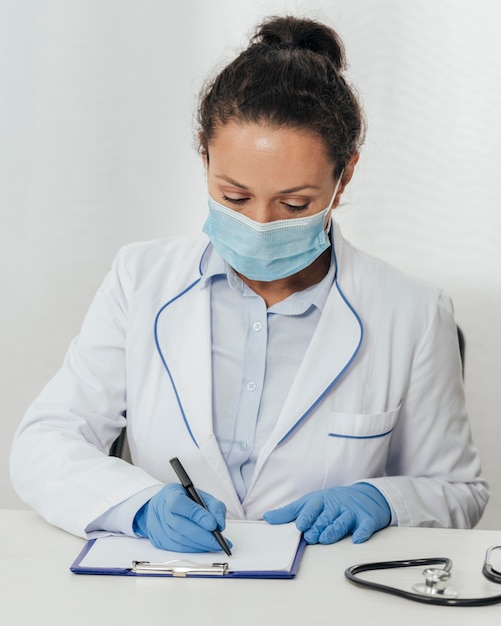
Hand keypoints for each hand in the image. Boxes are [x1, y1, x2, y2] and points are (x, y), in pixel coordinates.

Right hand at [133, 484, 231, 551]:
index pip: (180, 503)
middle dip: (203, 536)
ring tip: (216, 545)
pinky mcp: (160, 540)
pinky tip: (204, 547)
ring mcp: (159, 527)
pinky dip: (194, 549)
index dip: (197, 515)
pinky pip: (178, 548)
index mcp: (171, 494)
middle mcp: (162, 510)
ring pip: (180, 539)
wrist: (162, 508)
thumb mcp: (201, 495)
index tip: (213, 524)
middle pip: (180, 525)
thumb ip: (213, 506)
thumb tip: (220, 524)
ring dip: (200, 545)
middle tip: (219, 541)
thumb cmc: (184, 500)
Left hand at [263, 483, 390, 543]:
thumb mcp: (309, 503)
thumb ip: (289, 512)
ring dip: (334, 530)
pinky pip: (365, 526)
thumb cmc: (332, 502)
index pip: (312, 507)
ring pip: (342, 521)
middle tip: (311, 537)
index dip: (307, 516)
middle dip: (318, 526)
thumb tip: (267, 518)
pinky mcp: (366, 519)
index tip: (300, 525)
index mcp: (321, 500)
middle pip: (326, 516)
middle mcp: (336, 505)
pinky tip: (357, 538)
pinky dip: (362, 532)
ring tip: (326, 538)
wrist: (364, 496)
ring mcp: (351, 512)